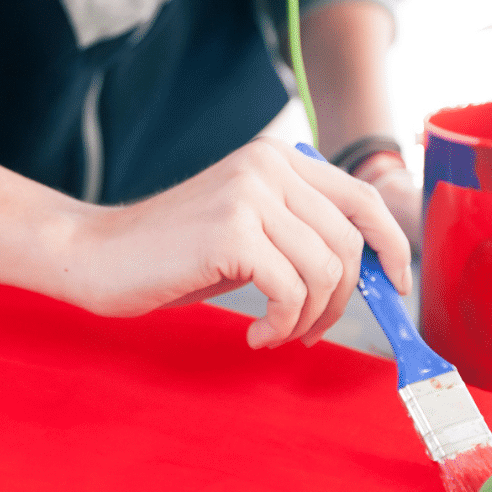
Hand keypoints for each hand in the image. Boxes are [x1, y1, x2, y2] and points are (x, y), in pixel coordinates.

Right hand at [70, 136, 411, 348]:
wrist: (96, 254)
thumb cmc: (169, 252)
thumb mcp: (244, 227)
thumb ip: (297, 232)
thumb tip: (364, 269)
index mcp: (275, 158)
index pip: (361, 198)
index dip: (390, 246)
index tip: (394, 286)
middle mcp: (267, 166)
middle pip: (348, 242)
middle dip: (343, 301)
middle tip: (310, 331)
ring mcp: (248, 195)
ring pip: (325, 270)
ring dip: (309, 319)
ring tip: (275, 332)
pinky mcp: (230, 232)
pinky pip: (291, 292)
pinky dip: (282, 325)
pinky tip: (255, 333)